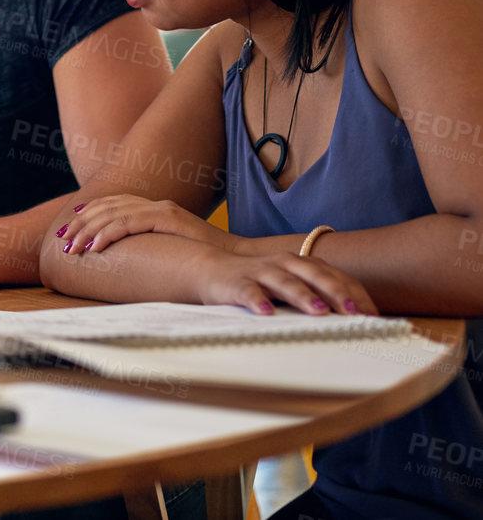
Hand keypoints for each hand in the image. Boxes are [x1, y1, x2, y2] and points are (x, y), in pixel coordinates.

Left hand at [57, 195, 234, 255]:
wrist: (235, 258)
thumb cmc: (200, 258)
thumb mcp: (166, 248)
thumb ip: (146, 245)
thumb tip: (121, 257)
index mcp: (151, 208)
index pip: (109, 205)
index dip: (85, 215)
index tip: (66, 231)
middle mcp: (154, 204)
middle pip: (105, 208)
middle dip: (79, 224)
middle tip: (61, 241)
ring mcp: (161, 209)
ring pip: (112, 215)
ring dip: (87, 231)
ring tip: (71, 248)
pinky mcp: (169, 219)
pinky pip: (129, 224)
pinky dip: (107, 234)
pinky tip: (94, 247)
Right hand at [192, 246, 376, 315]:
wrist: (210, 269)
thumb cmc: (259, 282)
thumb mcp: (291, 284)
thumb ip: (319, 294)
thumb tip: (357, 318)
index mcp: (302, 265)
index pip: (335, 276)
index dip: (355, 294)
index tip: (373, 316)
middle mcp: (284, 264)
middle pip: (314, 274)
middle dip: (335, 292)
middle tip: (354, 312)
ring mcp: (260, 273)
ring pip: (284, 281)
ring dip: (301, 295)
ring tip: (317, 310)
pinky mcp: (235, 284)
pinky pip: (248, 292)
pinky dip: (257, 301)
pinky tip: (266, 313)